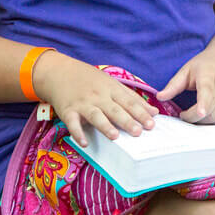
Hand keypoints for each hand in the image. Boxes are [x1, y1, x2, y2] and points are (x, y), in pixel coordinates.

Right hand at [32, 52, 158, 146]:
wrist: (60, 72)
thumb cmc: (91, 80)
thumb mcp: (113, 84)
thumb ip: (133, 98)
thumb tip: (154, 111)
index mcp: (112, 89)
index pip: (129, 102)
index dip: (141, 113)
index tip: (152, 124)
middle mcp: (99, 96)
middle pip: (115, 109)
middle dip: (127, 120)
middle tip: (139, 132)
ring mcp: (83, 103)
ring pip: (96, 115)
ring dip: (105, 126)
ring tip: (115, 136)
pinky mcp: (68, 111)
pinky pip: (73, 123)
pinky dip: (78, 133)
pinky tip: (84, 142)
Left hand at [157, 50, 214, 124]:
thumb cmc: (205, 65)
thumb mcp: (187, 70)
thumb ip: (173, 85)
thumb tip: (160, 97)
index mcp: (209, 74)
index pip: (207, 90)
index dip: (204, 103)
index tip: (200, 112)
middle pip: (209, 109)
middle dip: (192, 117)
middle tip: (183, 114)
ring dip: (201, 121)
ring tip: (193, 114)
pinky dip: (212, 121)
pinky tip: (204, 115)